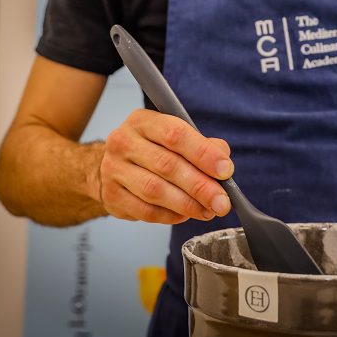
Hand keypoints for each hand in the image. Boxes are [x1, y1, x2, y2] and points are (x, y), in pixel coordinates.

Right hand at [99, 109, 233, 223]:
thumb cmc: (153, 149)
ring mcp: (113, 169)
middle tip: (221, 201)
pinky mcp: (111, 196)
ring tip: (208, 210)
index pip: (175, 135)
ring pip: (155, 191)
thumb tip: (223, 166)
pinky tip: (186, 215)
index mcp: (143, 121)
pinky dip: (170, 216)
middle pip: (167, 165)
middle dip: (200, 186)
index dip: (203, 153)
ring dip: (187, 204)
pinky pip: (145, 211)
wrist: (116, 165)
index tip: (225, 170)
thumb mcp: (176, 136)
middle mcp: (123, 142)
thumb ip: (204, 146)